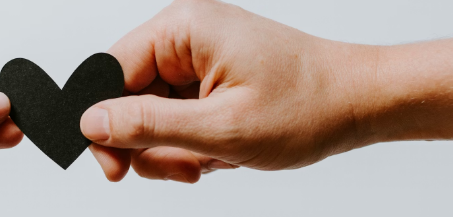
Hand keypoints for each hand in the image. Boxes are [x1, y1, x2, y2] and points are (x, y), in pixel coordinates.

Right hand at [83, 0, 452, 182]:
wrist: (361, 103)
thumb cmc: (308, 105)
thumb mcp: (220, 128)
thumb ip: (148, 125)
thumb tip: (91, 123)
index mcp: (182, 30)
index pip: (108, 73)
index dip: (104, 125)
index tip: (114, 168)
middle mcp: (186, 36)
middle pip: (129, 98)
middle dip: (152, 144)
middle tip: (185, 169)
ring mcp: (199, 57)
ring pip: (153, 114)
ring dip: (176, 149)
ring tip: (214, 160)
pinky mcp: (211, 77)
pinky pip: (178, 115)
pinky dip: (194, 143)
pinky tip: (223, 151)